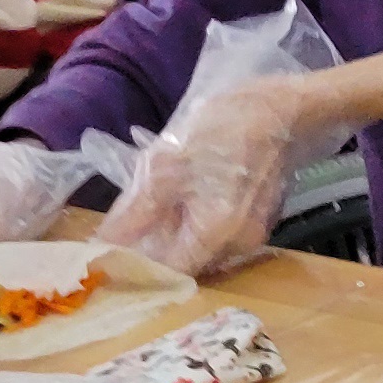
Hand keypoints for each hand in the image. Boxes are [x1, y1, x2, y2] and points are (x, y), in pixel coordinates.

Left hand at [99, 74, 318, 275]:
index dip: (138, 264)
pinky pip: (220, 235)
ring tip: (161, 204)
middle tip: (133, 220)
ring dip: (178, 235)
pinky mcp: (260, 220)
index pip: (169, 272)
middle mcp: (239, 246)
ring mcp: (254, 234)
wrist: (279, 110)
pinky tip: (189, 197)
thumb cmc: (219, 133)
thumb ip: (134, 214)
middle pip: (189, 263)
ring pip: (204, 249)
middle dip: (158, 247)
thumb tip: (104, 244)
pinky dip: (199, 224)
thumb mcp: (163, 168)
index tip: (114, 248)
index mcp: (216, 236)